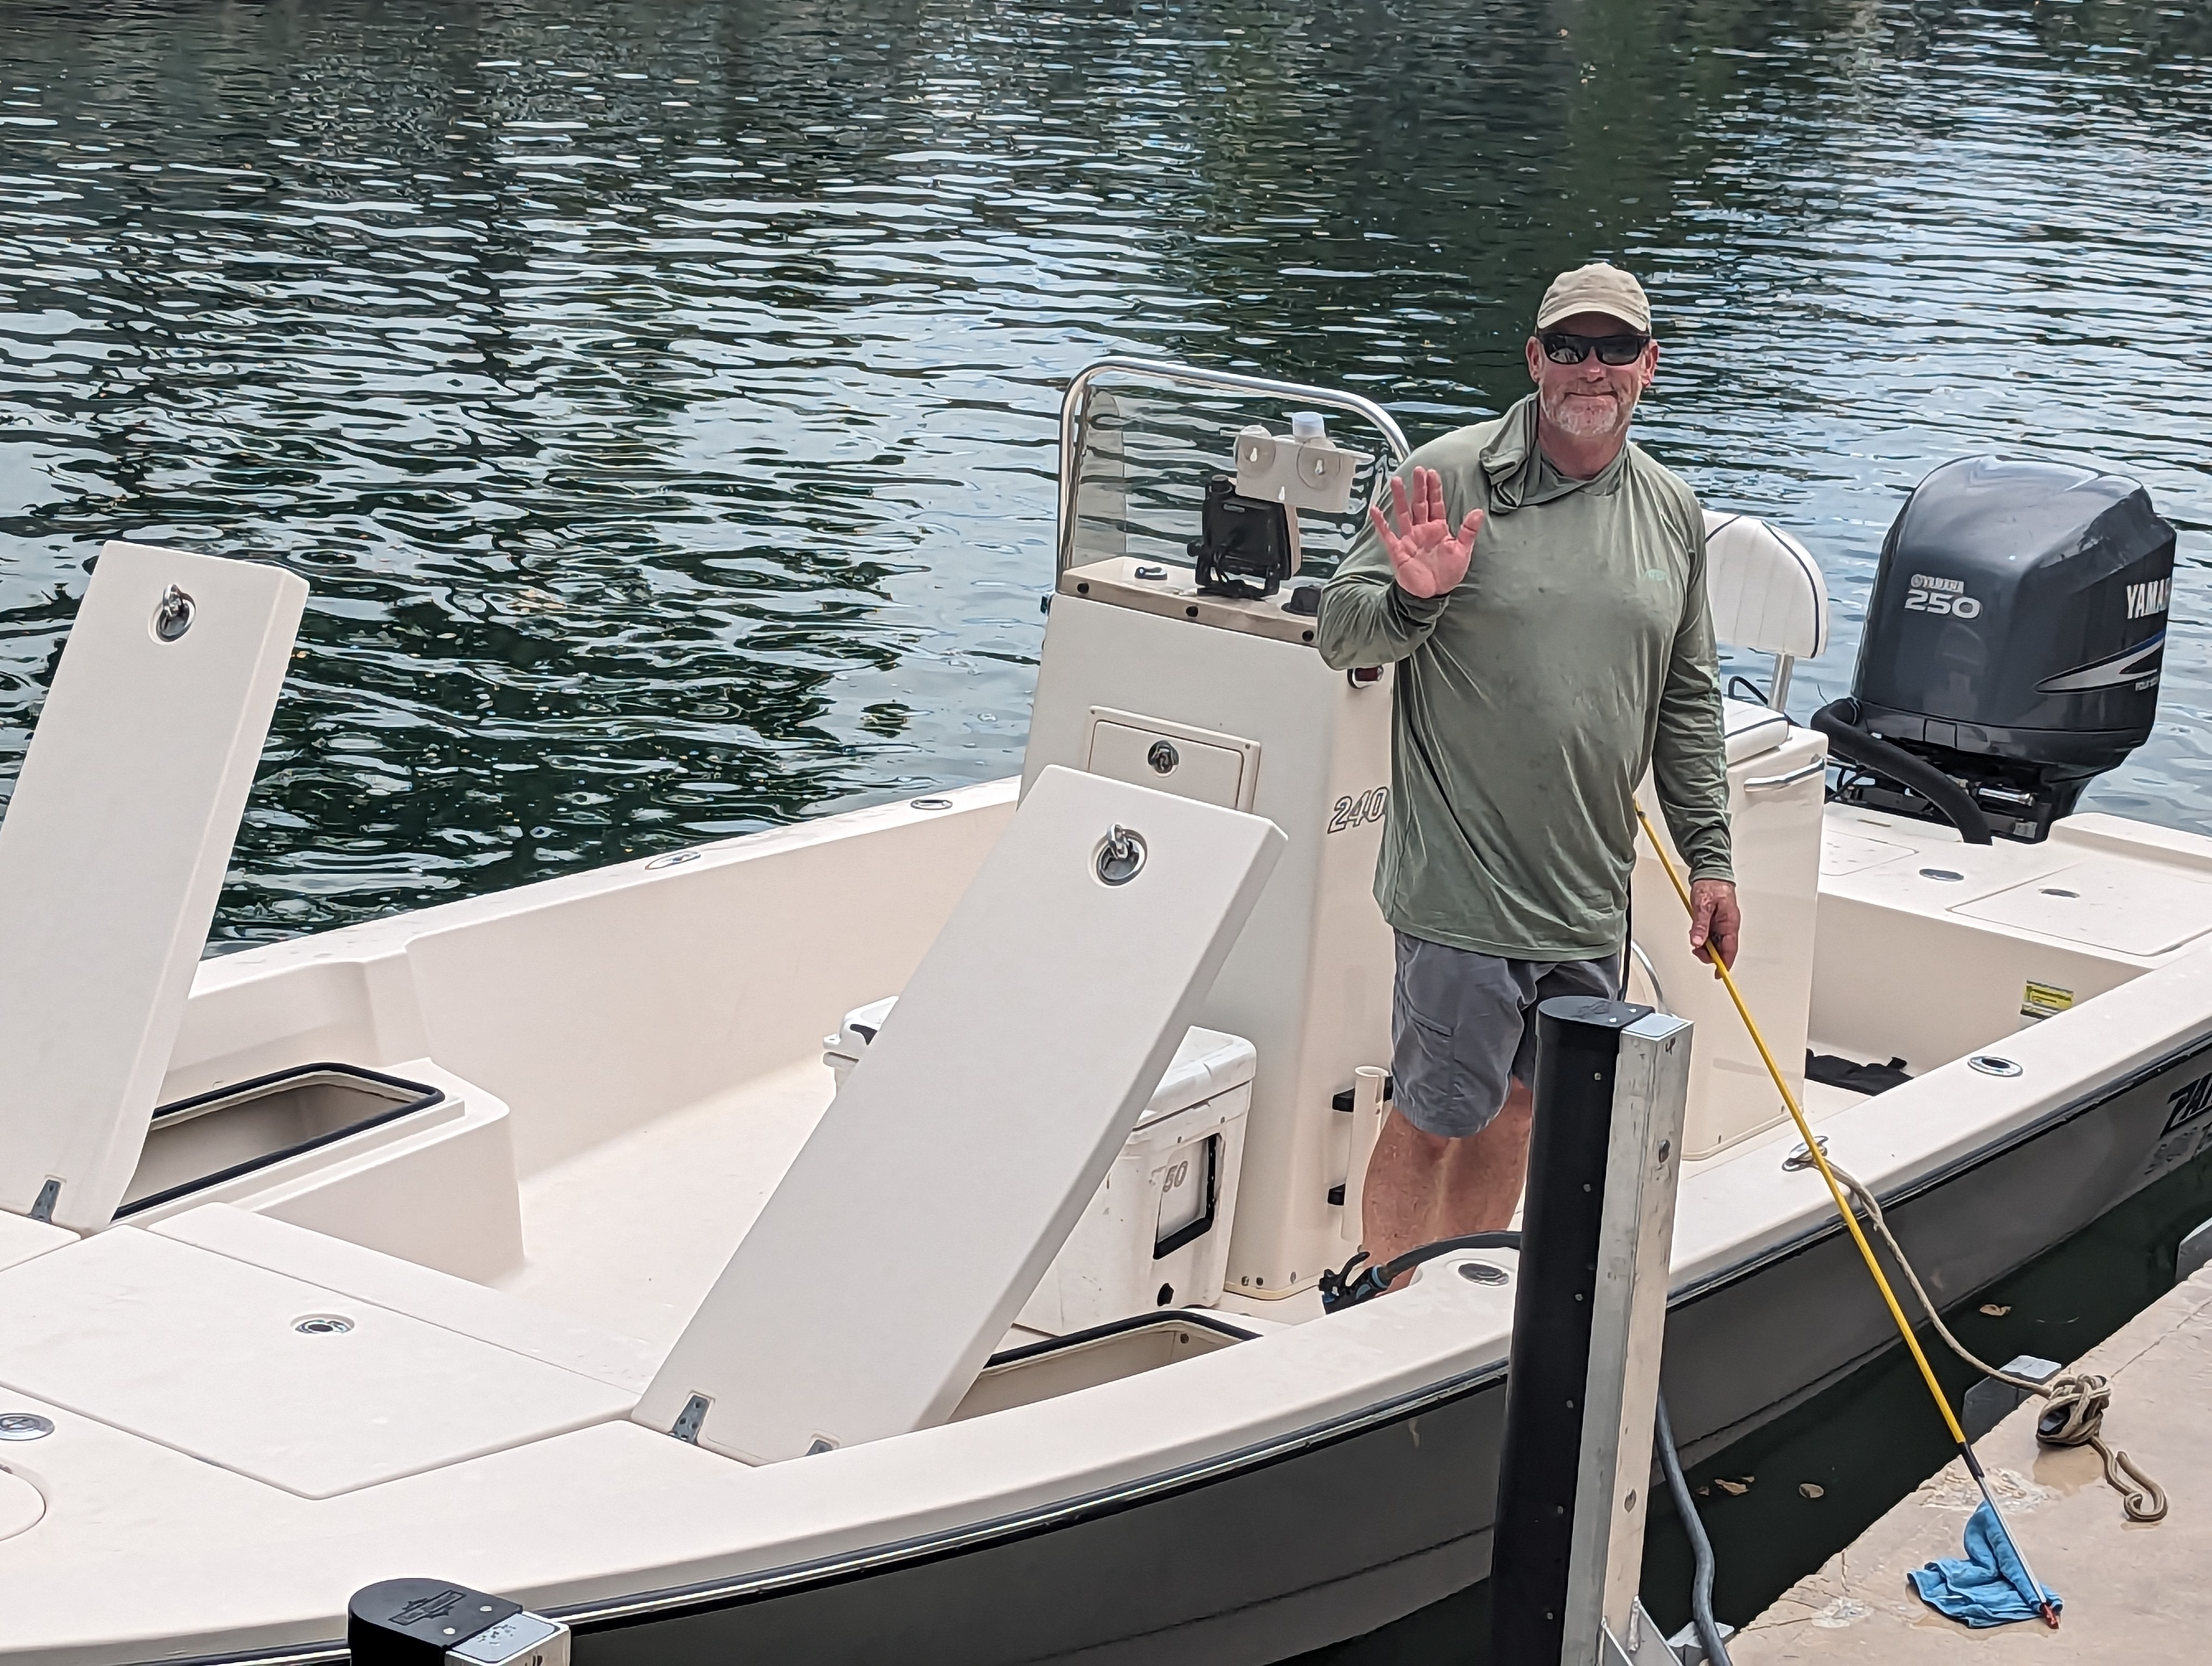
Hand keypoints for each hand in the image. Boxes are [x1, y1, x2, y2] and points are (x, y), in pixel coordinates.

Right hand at [1368, 466, 1482, 598]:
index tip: (1432, 472)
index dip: (1434, 489)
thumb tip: (1478, 511)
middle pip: (1419, 504)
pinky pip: (1387, 534)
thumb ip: (1468, 531)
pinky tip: (1375, 510)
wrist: (1432, 594)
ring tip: (1395, 481)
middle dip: (1418, 487)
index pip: (1435, 504)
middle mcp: (1422, 530)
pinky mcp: (1398, 550)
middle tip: (1417, 470)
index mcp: (1438, 529)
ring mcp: (1409, 539)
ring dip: (1399, 498)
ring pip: (1403, 514)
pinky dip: (1381, 523)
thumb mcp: (1463, 551)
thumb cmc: (1448, 574)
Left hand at [1688, 879, 1740, 972]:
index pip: (1730, 949)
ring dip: (1704, 944)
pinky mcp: (1716, 921)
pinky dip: (1702, 936)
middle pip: (1722, 949)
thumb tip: (1698, 942)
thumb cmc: (1711, 885)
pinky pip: (1710, 934)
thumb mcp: (1703, 906)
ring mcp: (1722, 924)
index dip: (1725, 964)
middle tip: (1696, 949)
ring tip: (1695, 936)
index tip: (1718, 974)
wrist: (1710, 873)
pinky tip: (1696, 931)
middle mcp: (1728, 925)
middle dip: (1709, 953)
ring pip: (1715, 943)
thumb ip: (1700, 925)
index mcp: (1730, 923)